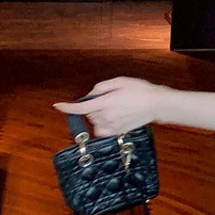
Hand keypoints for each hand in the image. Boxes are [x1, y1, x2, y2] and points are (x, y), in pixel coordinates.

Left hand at [52, 76, 168, 136]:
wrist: (156, 104)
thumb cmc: (140, 91)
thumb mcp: (119, 82)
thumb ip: (101, 87)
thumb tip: (91, 94)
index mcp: (106, 103)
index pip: (81, 107)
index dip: (67, 107)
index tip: (58, 106)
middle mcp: (107, 116)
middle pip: (88, 113)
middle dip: (93, 106)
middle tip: (110, 99)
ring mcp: (112, 126)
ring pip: (94, 121)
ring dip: (98, 115)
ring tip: (114, 109)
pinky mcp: (117, 132)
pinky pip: (101, 130)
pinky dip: (101, 125)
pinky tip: (112, 119)